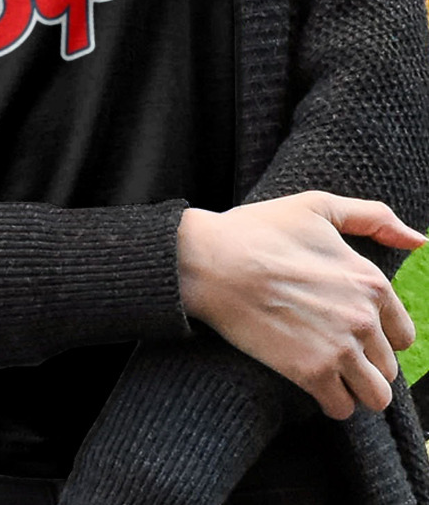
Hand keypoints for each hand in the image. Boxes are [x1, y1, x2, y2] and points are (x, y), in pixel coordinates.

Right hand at [176, 190, 426, 420]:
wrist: (209, 260)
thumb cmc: (258, 230)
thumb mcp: (316, 206)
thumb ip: (372, 218)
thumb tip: (418, 240)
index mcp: (371, 281)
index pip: (402, 334)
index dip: (377, 334)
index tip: (348, 329)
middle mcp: (364, 318)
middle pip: (388, 367)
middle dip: (363, 362)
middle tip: (329, 348)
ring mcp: (339, 348)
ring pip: (375, 396)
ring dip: (354, 388)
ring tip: (327, 373)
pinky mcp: (310, 372)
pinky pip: (342, 409)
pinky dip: (331, 401)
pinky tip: (311, 383)